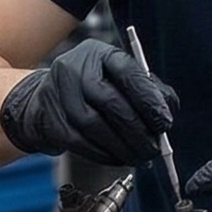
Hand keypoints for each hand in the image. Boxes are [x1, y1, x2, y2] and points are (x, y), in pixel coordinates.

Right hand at [0, 39, 177, 166]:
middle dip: (137, 130)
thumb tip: (167, 112)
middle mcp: (75, 68)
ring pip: (94, 125)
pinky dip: (104, 154)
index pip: (127, 72)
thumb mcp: (119, 79)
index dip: (149, 99)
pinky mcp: (51, 120)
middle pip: (110, 101)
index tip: (165, 123)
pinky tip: (118, 158)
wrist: (45, 101)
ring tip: (139, 157)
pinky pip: (80, 142)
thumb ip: (148, 90)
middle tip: (154, 148)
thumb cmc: (92, 90)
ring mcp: (58, 94)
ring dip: (122, 146)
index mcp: (98, 54)